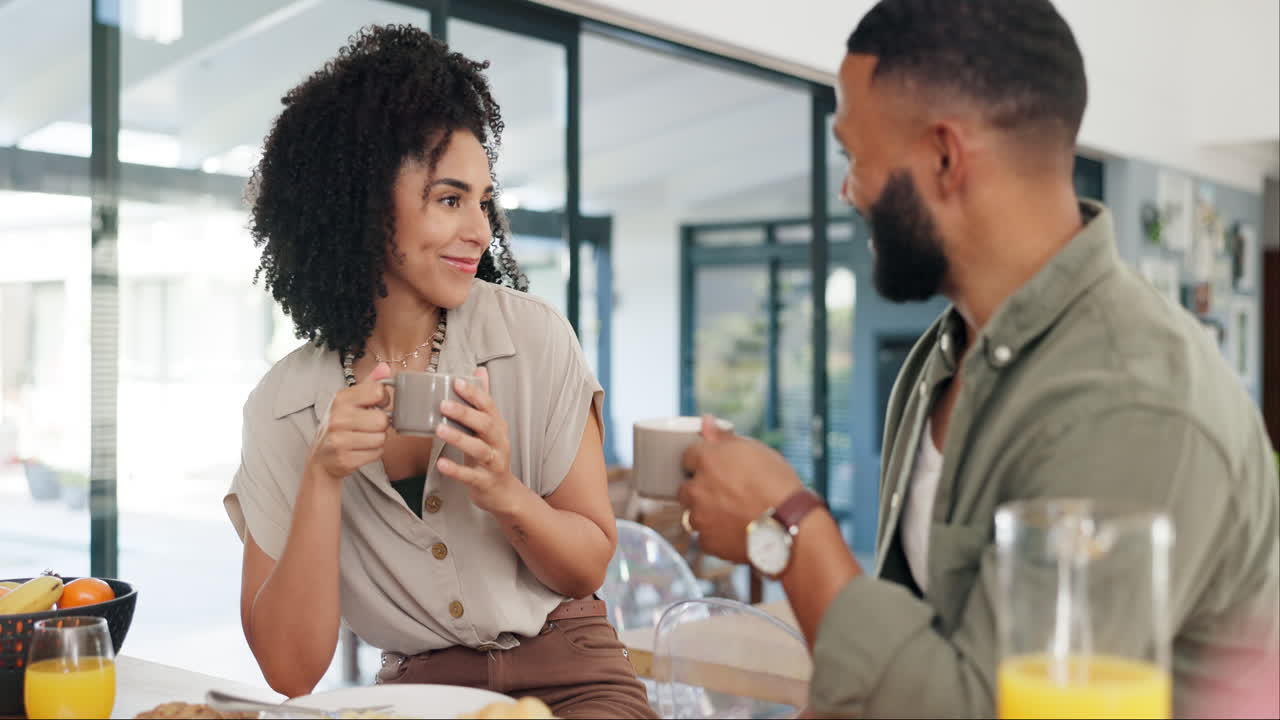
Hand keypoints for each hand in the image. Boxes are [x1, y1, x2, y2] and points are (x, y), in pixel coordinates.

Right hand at [307, 362, 391, 483]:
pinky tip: (360, 450)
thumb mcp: (349, 402)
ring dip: (378, 440)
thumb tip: (385, 367)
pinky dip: (373, 453)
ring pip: (381, 438)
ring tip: (364, 439)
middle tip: (369, 427)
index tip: (378, 405)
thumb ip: (369, 384)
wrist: (321, 459)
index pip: (377, 391)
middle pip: (382, 419)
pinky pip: (377, 453)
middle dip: (381, 425)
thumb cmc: (340, 427)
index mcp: (341, 399)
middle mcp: (338, 417)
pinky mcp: (345, 459)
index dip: (384, 400)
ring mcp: (339, 439)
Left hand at [436, 367, 523, 513]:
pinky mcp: (485, 481)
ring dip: (459, 438)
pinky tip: (441, 463)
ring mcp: (494, 462)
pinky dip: (456, 469)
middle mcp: (499, 442)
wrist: (503, 492)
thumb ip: (483, 401)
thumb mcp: (489, 427)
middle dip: (465, 413)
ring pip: (480, 449)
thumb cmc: (491, 455)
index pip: (489, 405)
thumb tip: (479, 370)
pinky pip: (471, 475)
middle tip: (443, 404)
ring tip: (438, 430)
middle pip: (486, 424)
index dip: (474, 393)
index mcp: (498, 426)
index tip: (456, 382)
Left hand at [678, 415, 803, 562]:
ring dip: (706, 514)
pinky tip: (736, 530)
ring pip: (693, 515)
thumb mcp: (756, 451)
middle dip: (699, 490)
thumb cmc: (778, 485)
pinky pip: (705, 537)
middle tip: (725, 493)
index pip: (687, 456)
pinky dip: (716, 535)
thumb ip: (724, 438)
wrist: (790, 525)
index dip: (702, 462)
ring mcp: (700, 518)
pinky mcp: (708, 542)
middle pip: (685, 488)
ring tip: (733, 515)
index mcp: (707, 461)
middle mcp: (697, 489)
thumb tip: (706, 422)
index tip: (715, 469)